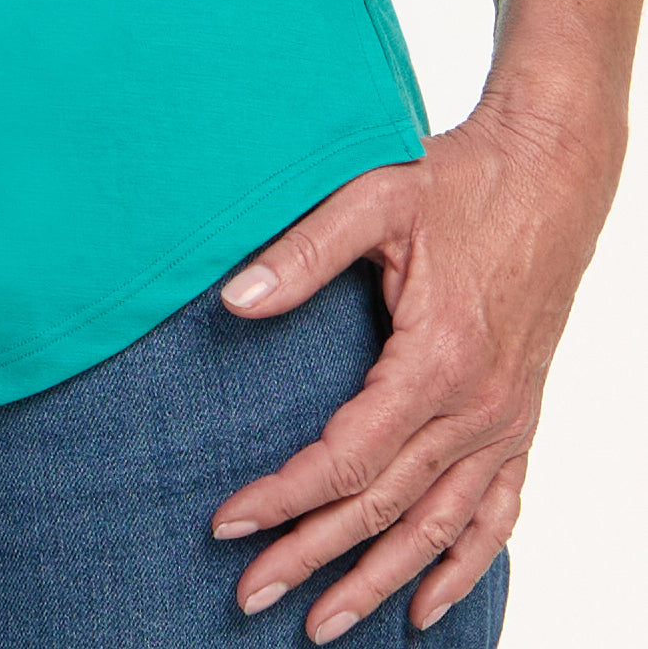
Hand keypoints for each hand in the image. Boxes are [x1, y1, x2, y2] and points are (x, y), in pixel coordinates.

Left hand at [211, 93, 620, 643]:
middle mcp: (478, 406)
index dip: (281, 498)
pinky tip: (430, 601)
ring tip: (326, 624)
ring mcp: (506, 417)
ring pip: (437, 526)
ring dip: (379, 579)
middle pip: (384, 506)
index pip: (345, 458)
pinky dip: (464, 563)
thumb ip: (303, 254)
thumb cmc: (463, 184)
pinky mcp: (521, 415)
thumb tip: (234, 301)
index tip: (228, 526)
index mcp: (437, 359)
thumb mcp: (376, 201)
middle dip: (313, 555)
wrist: (549, 175)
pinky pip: (498, 511)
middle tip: (252, 596)